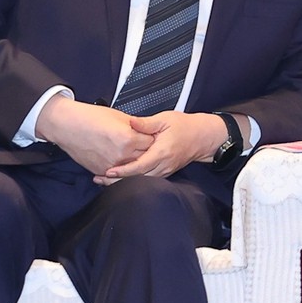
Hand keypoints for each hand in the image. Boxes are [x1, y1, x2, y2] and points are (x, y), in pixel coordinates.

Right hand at [36, 96, 148, 175]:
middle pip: (144, 157)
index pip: (151, 143)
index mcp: (128, 139)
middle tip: (141, 144)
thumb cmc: (90, 118)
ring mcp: (111, 165)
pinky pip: (118, 173)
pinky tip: (120, 159)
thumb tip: (147, 130)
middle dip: (145, 150)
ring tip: (130, 150)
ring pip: (132, 168)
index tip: (150, 136)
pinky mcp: (101, 171)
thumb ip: (137, 126)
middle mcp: (121, 155)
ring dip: (134, 161)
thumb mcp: (120, 116)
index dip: (150, 138)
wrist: (67, 126)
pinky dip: (121, 167)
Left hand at [97, 111, 229, 184]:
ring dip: (123, 182)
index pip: (139, 166)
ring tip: (104, 180)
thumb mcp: (165, 119)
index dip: (122, 170)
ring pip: (141, 182)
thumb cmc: (185, 127)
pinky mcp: (165, 172)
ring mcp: (164, 171)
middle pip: (137, 178)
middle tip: (98, 178)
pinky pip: (147, 180)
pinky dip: (133, 181)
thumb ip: (146, 123)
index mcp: (161, 152)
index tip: (108, 171)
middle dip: (117, 181)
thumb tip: (130, 122)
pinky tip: (121, 179)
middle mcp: (163, 165)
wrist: (203, 137)